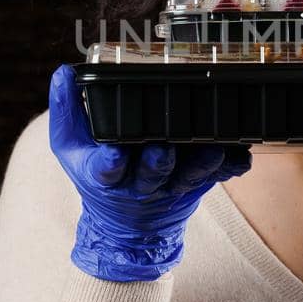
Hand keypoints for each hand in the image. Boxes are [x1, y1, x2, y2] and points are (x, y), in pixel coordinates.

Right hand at [49, 63, 252, 281]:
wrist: (127, 228)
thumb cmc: (97, 176)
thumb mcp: (71, 149)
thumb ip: (66, 112)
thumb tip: (62, 73)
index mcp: (106, 175)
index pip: (105, 170)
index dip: (111, 162)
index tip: (116, 151)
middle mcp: (140, 185)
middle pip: (151, 173)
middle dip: (158, 162)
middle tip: (164, 148)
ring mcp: (172, 187)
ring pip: (189, 176)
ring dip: (201, 163)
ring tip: (212, 149)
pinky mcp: (197, 185)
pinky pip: (217, 177)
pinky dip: (229, 166)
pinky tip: (240, 154)